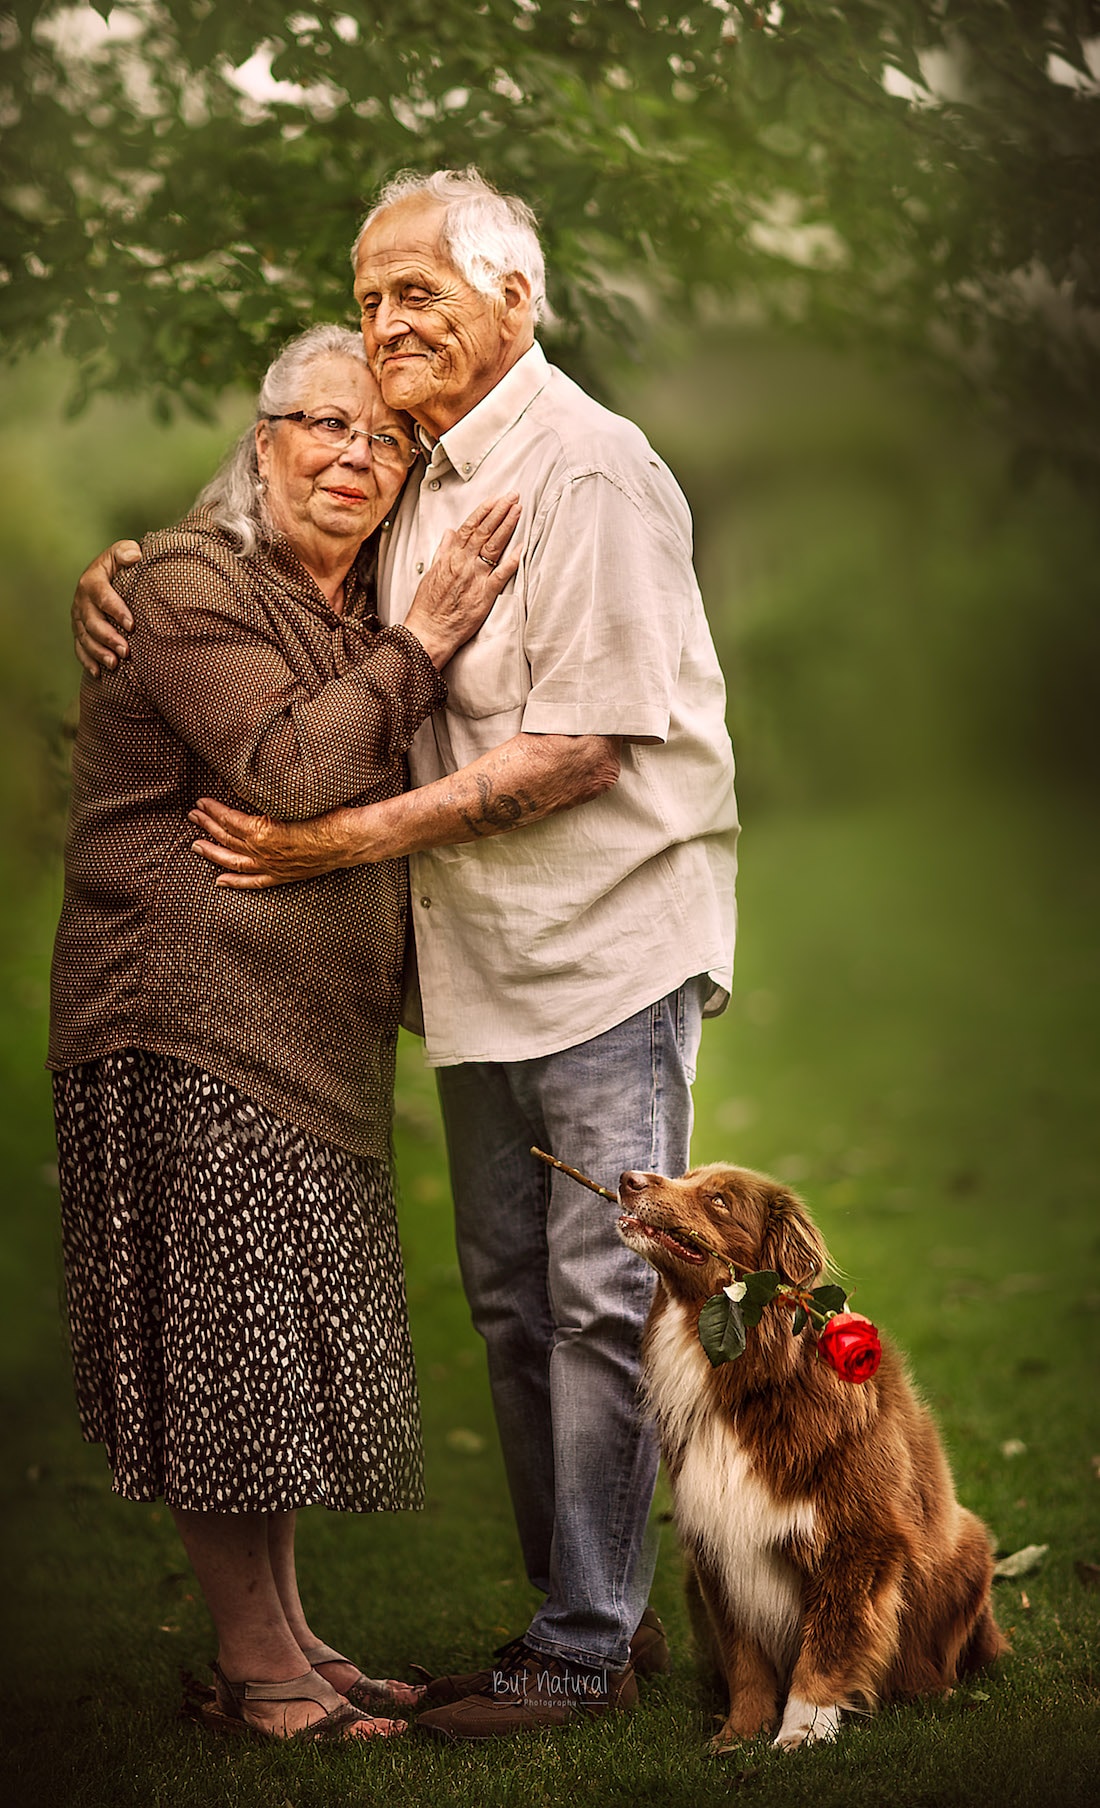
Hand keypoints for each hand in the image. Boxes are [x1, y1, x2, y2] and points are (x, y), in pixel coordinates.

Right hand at [73, 540, 141, 676]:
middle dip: (108, 638)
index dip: (116, 610)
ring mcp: (78, 617)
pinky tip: (99, 673)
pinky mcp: (79, 630)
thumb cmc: (121, 564)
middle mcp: (81, 600)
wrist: (108, 574)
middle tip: (126, 652)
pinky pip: (79, 648)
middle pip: (92, 621)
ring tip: (115, 665)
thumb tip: (134, 555)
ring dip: (98, 653)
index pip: (103, 596)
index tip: (132, 625)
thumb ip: (127, 552)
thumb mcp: (123, 552)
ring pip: (84, 638)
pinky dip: (88, 661)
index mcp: (92, 581)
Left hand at [189, 798, 355, 887]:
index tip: (201, 802)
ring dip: (212, 852)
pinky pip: (253, 881)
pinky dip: (235, 881)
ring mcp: (271, 866)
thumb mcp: (292, 800)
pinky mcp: (282, 875)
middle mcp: (262, 852)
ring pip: (233, 860)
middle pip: (226, 838)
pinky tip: (220, 880)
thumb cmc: (327, 815)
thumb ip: (267, 799)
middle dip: (206, 826)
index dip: (213, 810)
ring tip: (195, 845)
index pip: (229, 819)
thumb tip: (248, 789)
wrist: (350, 839)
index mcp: (263, 832)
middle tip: (192, 816)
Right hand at [403, 493, 520, 667]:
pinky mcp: (485, 595)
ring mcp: (475, 578)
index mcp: (450, 557)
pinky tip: (522, 547)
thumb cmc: (428, 606)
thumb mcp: (431, 572)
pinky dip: (512, 560)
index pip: (470, 527)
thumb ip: (443, 551)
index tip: (495, 499)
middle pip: (484, 531)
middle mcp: (463, 563)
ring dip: (507, 526)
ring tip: (518, 510)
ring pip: (493, 546)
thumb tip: (449, 533)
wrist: (428, 631)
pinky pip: (501, 574)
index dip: (484, 511)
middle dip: (500, 511)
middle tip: (513, 496)